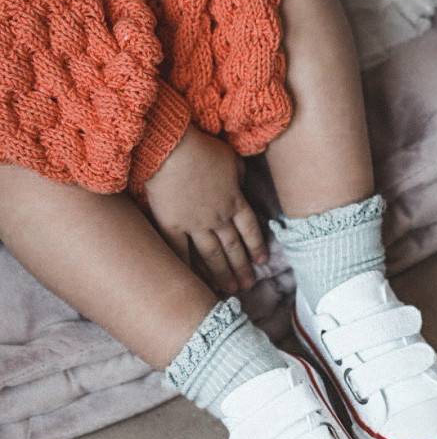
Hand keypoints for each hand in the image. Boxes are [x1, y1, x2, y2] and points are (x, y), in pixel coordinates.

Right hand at [145, 125, 267, 292]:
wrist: (172, 150)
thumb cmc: (202, 149)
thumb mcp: (231, 158)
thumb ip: (239, 174)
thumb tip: (241, 182)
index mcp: (235, 200)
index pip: (250, 229)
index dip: (257, 247)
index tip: (261, 262)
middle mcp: (218, 218)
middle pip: (234, 247)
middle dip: (242, 268)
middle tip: (248, 286)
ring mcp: (195, 224)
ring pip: (213, 255)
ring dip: (222, 274)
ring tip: (229, 289)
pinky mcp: (172, 225)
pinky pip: (182, 252)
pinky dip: (190, 268)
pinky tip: (196, 281)